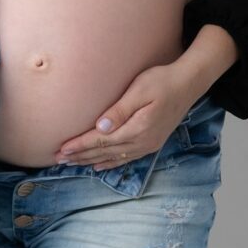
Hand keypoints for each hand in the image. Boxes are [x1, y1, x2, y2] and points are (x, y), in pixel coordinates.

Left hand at [55, 64, 197, 169]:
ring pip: (113, 157)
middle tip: (59, 159)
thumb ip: (120, 110)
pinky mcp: (151, 143)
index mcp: (138, 128)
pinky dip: (110, 163)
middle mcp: (142, 141)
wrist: (188, 84)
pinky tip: (99, 165)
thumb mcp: (140, 90)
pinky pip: (126, 158)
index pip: (101, 140)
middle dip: (80, 156)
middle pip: (105, 152)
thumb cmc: (162, 81)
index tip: (62, 149)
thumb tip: (101, 128)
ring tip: (73, 163)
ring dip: (91, 160)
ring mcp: (148, 145)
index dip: (80, 145)